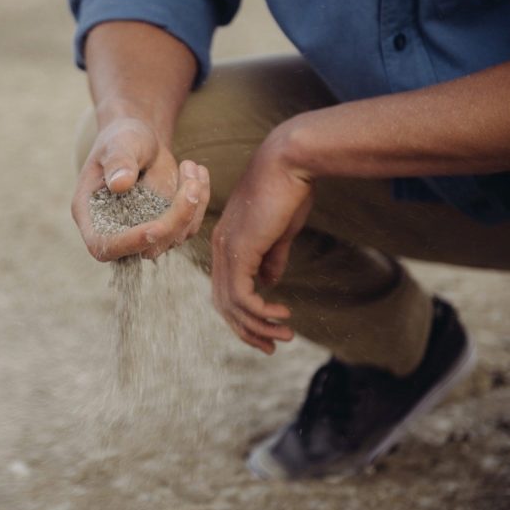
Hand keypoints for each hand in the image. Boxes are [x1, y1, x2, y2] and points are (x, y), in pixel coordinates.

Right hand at [72, 117, 209, 260]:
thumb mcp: (118, 143)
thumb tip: (120, 184)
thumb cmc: (122, 139)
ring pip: (176, 237)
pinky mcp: (168, 227)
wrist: (140, 140)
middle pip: (148, 246)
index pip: (104, 245)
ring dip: (193, 204)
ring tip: (190, 166)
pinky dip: (200, 200)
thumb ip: (118, 162)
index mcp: (91, 215)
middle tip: (191, 181)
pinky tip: (197, 172)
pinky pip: (191, 224)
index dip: (129, 243)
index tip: (156, 228)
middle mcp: (117, 231)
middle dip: (176, 218)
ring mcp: (145, 232)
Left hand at [211, 122, 313, 353]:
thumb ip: (271, 258)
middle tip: (270, 347)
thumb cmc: (287, 191)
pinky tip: (282, 315)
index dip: (244, 313)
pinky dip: (261, 312)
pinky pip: (243, 295)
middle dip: (246, 329)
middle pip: (223, 303)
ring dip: (258, 326)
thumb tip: (269, 283)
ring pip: (232, 304)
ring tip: (285, 336)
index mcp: (228, 243)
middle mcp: (220, 249)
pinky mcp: (240, 250)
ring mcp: (227, 250)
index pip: (226, 288)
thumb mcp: (279, 232)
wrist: (289, 162)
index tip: (267, 329)